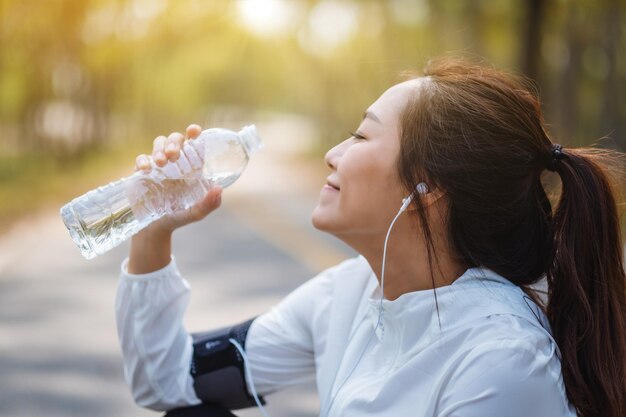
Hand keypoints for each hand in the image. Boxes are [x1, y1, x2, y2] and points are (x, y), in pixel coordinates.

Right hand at [128, 124, 222, 273]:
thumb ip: (208, 204)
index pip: (194, 143)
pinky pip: (141, 158)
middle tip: (174, 155)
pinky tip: (146, 169)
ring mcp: (158, 166)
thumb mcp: (195, 213)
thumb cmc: (177, 218)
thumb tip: (219, 189)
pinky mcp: (142, 173)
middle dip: (174, 142)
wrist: (154, 229)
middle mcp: (176, 163)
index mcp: (191, 167)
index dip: (194, 133)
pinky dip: (143, 160)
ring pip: (158, 143)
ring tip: (161, 163)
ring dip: (160, 148)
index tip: (194, 131)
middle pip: (175, 139)